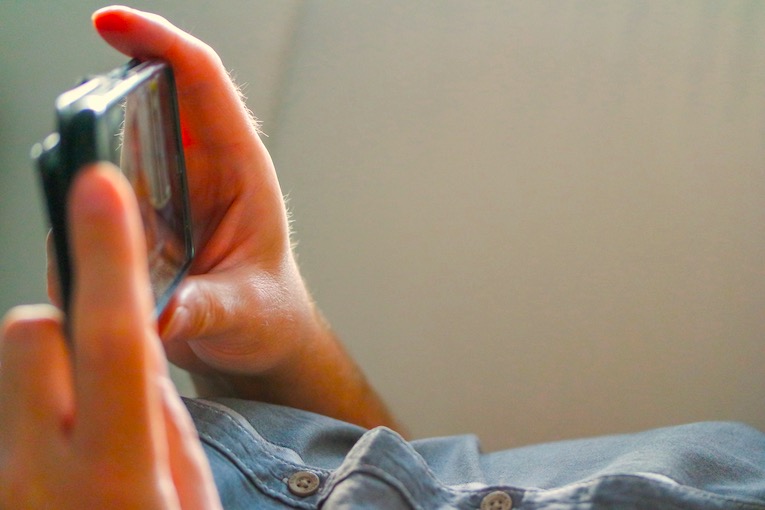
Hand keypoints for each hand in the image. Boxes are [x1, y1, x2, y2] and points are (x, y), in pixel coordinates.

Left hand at [1, 165, 220, 507]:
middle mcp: (35, 481)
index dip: (110, 255)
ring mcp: (0, 488)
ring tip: (89, 429)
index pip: (114, 341)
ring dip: (48, 374)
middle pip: (27, 336)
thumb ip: (160, 422)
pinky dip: (34, 417)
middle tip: (109, 369)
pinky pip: (3, 416)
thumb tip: (136, 355)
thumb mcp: (191, 501)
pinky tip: (67, 466)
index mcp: (114, 479)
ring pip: (8, 373)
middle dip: (67, 325)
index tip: (101, 184)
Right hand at [82, 6, 315, 379]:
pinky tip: (84, 237)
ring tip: (80, 201)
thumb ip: (206, 308)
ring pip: (121, 144)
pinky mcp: (145, 216)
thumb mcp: (247, 311)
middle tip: (76, 122)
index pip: (203, 82)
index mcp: (242, 169)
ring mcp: (171, 190)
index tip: (110, 24)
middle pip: (154, 99)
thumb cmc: (269, 314)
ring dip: (93, 157)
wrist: (260, 338)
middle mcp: (204, 169)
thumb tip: (159, 312)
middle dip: (112, 92)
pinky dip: (88, 204)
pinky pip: (106, 192)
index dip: (159, 43)